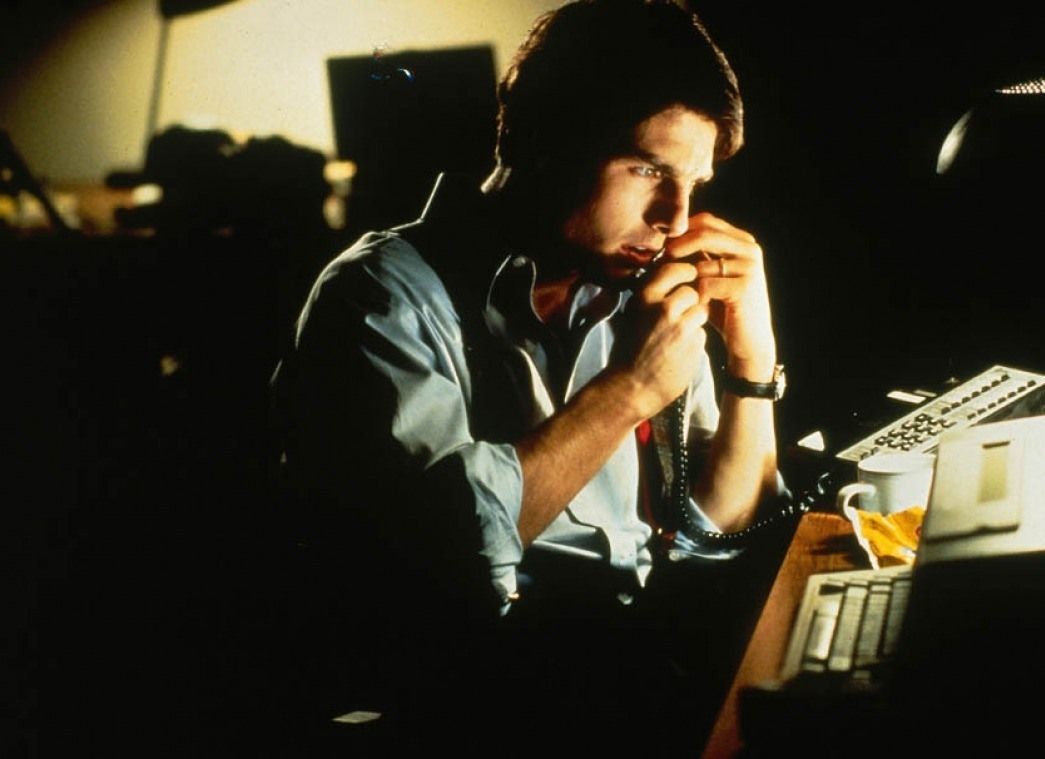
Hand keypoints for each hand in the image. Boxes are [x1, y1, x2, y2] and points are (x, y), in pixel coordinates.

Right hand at [611, 260, 708, 419]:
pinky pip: (703, 331)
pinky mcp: (694, 344)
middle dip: (693, 299)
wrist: (631, 388)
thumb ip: (651, 295)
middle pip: (694, 289)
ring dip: (697, 318)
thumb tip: (671, 273)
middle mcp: (663, 308)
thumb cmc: (629, 351)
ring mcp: (681, 326)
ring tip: (680, 332)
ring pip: (702, 309)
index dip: (685, 274)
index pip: (676, 269)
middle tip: (684, 310)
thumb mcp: (632, 315)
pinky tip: (681, 349)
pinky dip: (696, 338)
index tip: (685, 280)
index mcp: (644, 297)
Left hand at [664, 212, 775, 380]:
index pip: (706, 221)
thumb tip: (663, 239)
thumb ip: (695, 255)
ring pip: (702, 262)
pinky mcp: (745, 287)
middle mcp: (750, 249)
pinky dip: (693, 295)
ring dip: (683, 277)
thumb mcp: (709, 275)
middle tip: (659, 260)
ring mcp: (750, 267)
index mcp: (742, 241)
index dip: (680, 231)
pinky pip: (706, 284)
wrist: (747, 340)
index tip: (661, 246)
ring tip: (671, 288)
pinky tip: (689, 305)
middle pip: (704, 234)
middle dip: (677, 247)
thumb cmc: (722, 308)